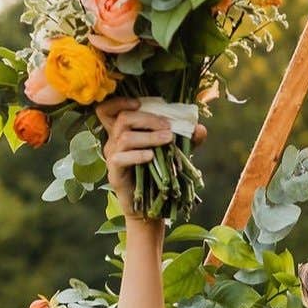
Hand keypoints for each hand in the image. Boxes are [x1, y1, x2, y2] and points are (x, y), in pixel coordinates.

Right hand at [95, 96, 206, 220]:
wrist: (151, 205)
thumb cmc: (159, 174)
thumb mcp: (174, 152)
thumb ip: (186, 139)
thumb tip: (200, 129)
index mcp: (123, 131)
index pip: (108, 110)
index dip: (119, 102)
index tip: (139, 103)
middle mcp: (114, 141)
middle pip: (122, 118)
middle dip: (148, 119)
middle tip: (168, 127)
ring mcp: (112, 157)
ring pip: (125, 137)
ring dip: (149, 136)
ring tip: (167, 139)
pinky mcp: (114, 173)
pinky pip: (121, 158)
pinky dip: (137, 155)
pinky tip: (151, 156)